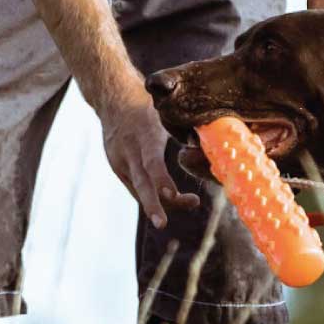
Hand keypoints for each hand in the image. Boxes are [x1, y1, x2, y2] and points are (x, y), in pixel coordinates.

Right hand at [99, 92, 202, 228]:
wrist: (113, 99)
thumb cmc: (147, 106)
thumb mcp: (164, 113)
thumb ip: (183, 131)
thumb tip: (210, 148)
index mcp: (144, 135)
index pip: (152, 162)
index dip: (161, 180)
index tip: (173, 195)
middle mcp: (129, 151)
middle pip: (141, 182)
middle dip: (152, 205)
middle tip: (162, 224)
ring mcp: (120, 161)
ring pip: (139, 189)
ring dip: (157, 204)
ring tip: (177, 212)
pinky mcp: (118, 168)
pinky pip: (136, 187)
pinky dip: (151, 196)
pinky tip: (169, 197)